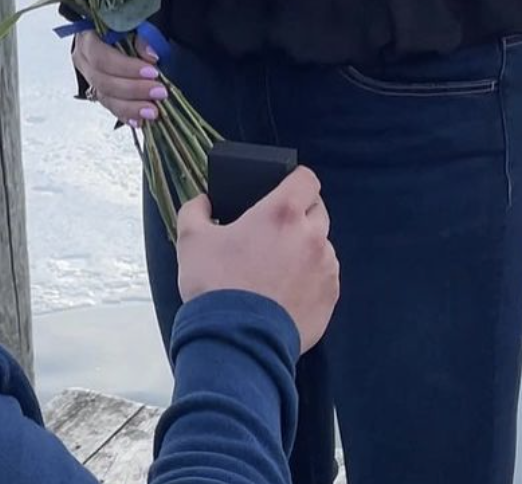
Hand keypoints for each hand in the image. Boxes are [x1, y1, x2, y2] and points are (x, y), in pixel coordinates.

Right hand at [72, 31, 167, 126]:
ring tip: (153, 111)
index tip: (152, 71)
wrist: (120, 32)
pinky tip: (140, 120)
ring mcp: (90, 78)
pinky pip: (110, 108)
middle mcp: (84, 60)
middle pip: (102, 81)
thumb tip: (150, 55)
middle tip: (159, 91)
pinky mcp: (100, 92)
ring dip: (131, 107)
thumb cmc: (127, 25)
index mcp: (87, 38)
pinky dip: (126, 115)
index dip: (125, 67)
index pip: (100, 57)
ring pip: (105, 98)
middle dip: (133, 89)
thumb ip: (142, 37)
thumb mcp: (135, 23)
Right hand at [175, 167, 339, 353]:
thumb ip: (196, 209)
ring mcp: (325, 269)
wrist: (236, 341)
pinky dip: (311, 277)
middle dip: (300, 213)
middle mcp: (311, 236)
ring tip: (279, 264)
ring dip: (306, 247)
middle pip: (318, 210)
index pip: (307, 179)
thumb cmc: (215, 285)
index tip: (282, 189)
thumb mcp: (191, 239)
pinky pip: (326, 277)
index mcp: (282, 212)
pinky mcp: (330, 298)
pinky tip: (286, 289)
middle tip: (274, 229)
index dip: (295, 180)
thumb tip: (203, 202)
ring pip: (323, 245)